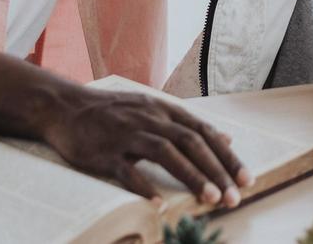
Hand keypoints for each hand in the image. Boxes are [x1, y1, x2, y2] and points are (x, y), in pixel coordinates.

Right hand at [37, 87, 251, 206]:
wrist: (66, 107)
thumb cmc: (115, 113)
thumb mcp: (155, 111)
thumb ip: (190, 126)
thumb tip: (226, 139)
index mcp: (165, 110)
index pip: (204, 132)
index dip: (227, 156)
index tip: (247, 179)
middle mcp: (150, 118)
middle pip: (191, 142)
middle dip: (217, 170)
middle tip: (235, 196)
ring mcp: (127, 134)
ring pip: (166, 153)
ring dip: (192, 176)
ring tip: (212, 198)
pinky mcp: (104, 152)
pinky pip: (127, 170)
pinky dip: (145, 186)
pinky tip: (160, 204)